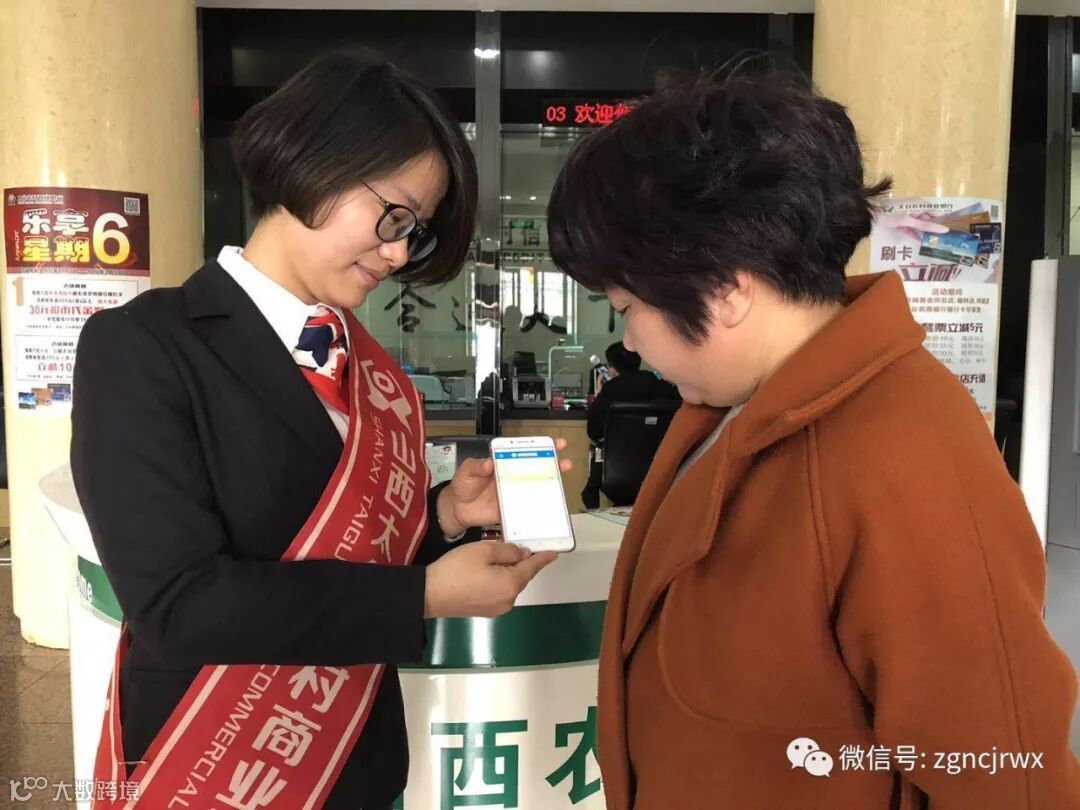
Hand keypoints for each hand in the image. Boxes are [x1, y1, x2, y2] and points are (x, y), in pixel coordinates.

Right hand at [424, 542, 558, 617]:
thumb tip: (522, 555)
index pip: (532, 568)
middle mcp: (509, 600)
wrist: (429, 595)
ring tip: (498, 557)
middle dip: (522, 563)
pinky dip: (499, 581)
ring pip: (509, 585)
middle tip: (520, 547)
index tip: (554, 553)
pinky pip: (499, 592)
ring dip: (508, 572)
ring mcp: (497, 609)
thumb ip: (508, 551)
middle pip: (521, 577)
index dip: (542, 558)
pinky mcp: (484, 611)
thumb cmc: (457, 569)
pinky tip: (489, 572)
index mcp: (511, 584)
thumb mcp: (484, 551)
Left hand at [436, 439, 573, 534]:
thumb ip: (476, 466)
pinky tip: (548, 507)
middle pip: (536, 468)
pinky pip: (528, 507)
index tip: (554, 443)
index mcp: (503, 463)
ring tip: (561, 483)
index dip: (540, 446)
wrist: (457, 509)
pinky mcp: (512, 509)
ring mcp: (513, 493)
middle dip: (553, 464)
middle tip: (565, 461)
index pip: (524, 452)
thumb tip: (488, 463)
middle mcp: (512, 477)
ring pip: (536, 487)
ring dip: (550, 485)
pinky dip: (538, 507)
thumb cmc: (463, 484)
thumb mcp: (467, 470)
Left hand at [876, 211, 949, 241]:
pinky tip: (921, 242)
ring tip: (934, 243)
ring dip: (925, 233)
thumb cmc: (891, 214)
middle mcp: (916, 208)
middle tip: (944, 241)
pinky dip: (915, 234)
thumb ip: (926, 225)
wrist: (870, 214)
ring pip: (919, 225)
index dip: (944, 221)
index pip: (937, 213)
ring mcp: (908, 215)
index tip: (952, 232)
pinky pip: (911, 229)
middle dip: (934, 229)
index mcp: (920, 204)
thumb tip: (944, 229)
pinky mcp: (901, 222)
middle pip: (928, 220)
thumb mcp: (909, 220)